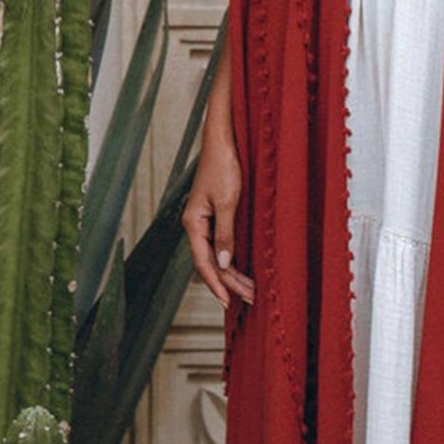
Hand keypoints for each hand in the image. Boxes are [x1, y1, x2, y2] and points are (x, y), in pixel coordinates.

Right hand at [182, 132, 255, 310]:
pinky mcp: (215, 215)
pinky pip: (220, 244)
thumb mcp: (228, 202)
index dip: (216, 284)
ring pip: (216, 255)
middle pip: (210, 262)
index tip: (228, 302)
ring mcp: (205, 221)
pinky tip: (241, 269)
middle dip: (229, 282)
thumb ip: (225, 234)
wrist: (222, 141)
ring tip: (250, 290)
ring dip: (232, 273)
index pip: (203, 262)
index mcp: (193, 222)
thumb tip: (223, 263)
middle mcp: (196, 224)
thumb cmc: (223, 166)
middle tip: (250, 299)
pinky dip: (231, 259)